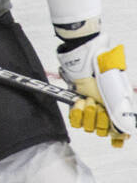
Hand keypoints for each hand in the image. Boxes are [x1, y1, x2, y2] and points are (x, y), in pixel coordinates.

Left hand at [58, 33, 135, 147]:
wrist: (86, 60)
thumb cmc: (105, 73)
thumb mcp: (119, 93)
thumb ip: (123, 113)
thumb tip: (125, 133)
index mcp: (119, 110)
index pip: (119, 133)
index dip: (117, 138)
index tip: (116, 140)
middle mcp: (105, 112)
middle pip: (103, 131)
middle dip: (101, 119)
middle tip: (99, 105)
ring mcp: (90, 110)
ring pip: (89, 127)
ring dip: (89, 114)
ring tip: (90, 99)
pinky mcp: (75, 106)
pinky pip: (75, 121)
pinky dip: (77, 113)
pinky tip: (80, 102)